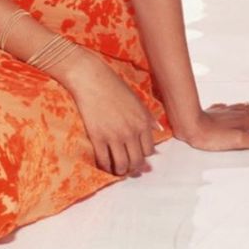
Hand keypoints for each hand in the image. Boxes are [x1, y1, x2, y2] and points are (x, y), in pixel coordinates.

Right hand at [52, 46, 161, 176]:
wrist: (90, 78)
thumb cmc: (113, 85)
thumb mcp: (136, 99)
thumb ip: (148, 117)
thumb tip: (158, 130)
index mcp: (143, 122)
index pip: (149, 151)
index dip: (143, 156)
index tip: (137, 156)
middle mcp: (131, 132)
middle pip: (137, 161)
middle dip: (133, 168)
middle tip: (128, 168)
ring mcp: (114, 136)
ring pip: (122, 165)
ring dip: (120, 170)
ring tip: (117, 169)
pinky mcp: (98, 137)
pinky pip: (104, 160)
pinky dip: (105, 166)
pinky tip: (104, 164)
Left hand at [178, 101, 248, 150]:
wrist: (191, 124)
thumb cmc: (213, 136)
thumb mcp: (239, 141)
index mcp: (246, 121)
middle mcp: (239, 114)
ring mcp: (227, 112)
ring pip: (247, 107)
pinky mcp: (217, 112)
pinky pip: (232, 107)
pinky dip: (239, 107)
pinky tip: (234, 107)